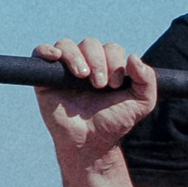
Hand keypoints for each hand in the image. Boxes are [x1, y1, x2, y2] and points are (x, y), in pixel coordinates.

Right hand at [31, 36, 158, 164]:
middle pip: (90, 44)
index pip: (111, 48)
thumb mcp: (142, 103)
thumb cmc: (113, 122)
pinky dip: (46, 50)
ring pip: (67, 45)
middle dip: (98, 61)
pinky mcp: (44, 78)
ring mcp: (64, 69)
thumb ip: (147, 80)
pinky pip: (40, 52)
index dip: (115, 61)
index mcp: (107, 65)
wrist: (90, 143)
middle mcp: (85, 63)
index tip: (115, 84)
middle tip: (100, 85)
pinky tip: (56, 56)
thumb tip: (133, 57)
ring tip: (82, 76)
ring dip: (76, 57)